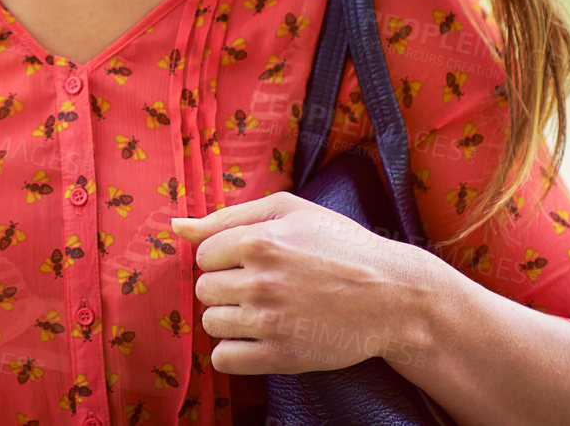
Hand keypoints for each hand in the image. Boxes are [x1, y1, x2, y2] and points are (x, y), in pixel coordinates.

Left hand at [169, 190, 431, 376]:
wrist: (393, 296)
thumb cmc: (340, 244)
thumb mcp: (289, 210)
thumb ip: (227, 215)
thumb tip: (176, 225)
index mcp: (260, 240)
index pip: (203, 254)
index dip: (224, 256)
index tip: (251, 260)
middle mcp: (261, 281)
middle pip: (204, 289)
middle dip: (225, 286)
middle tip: (260, 285)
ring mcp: (271, 321)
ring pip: (211, 323)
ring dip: (229, 318)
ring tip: (261, 310)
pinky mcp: (282, 356)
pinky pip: (224, 359)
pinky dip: (233, 351)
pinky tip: (257, 337)